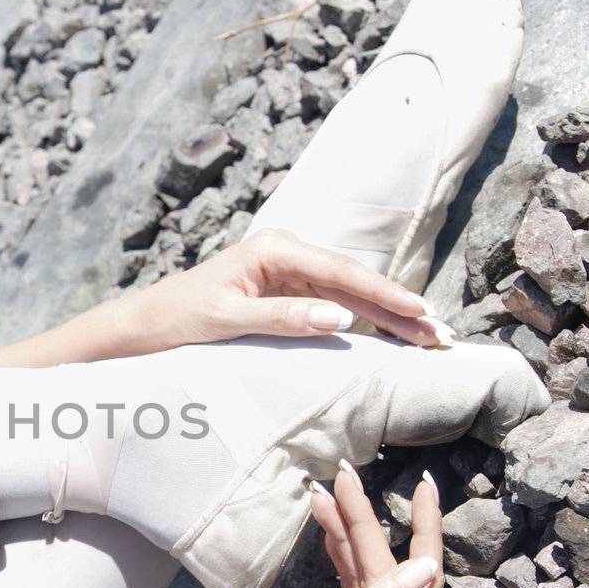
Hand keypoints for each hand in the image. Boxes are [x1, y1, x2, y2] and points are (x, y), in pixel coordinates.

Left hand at [126, 229, 453, 350]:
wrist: (146, 325)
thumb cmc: (178, 318)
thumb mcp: (227, 320)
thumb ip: (282, 317)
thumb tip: (339, 316)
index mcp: (274, 249)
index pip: (342, 274)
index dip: (386, 295)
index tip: (421, 313)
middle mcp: (287, 253)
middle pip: (356, 282)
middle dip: (400, 309)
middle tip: (442, 336)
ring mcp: (289, 272)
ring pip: (352, 295)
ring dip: (391, 317)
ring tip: (430, 339)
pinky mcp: (288, 292)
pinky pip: (336, 305)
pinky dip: (367, 321)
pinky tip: (395, 335)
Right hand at [199, 466, 443, 587]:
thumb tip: (426, 567)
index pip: (422, 581)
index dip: (424, 531)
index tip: (422, 487)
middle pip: (389, 573)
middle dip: (368, 523)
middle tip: (346, 476)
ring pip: (365, 578)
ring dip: (348, 536)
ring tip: (326, 494)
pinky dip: (337, 560)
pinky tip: (327, 531)